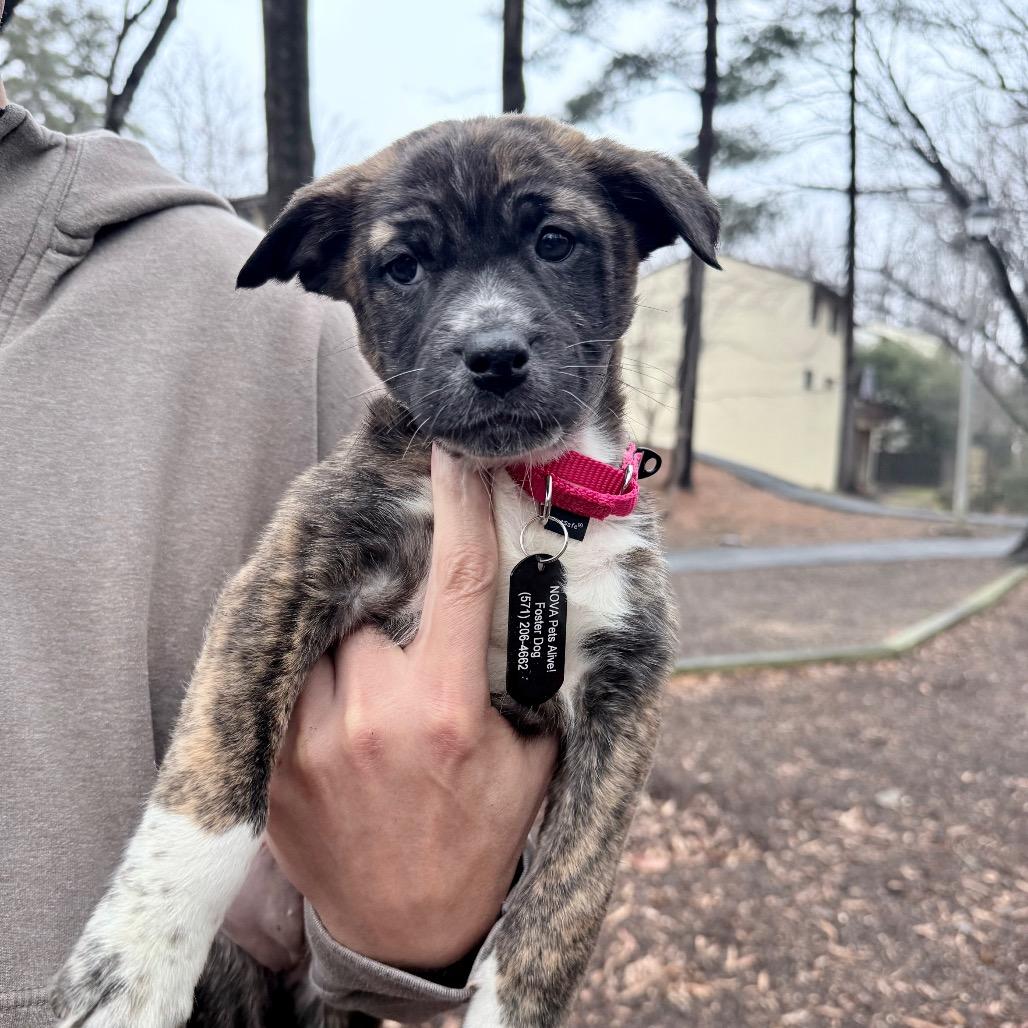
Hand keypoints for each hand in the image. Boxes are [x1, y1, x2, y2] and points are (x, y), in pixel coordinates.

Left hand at [264, 444, 557, 969]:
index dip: (460, 505)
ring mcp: (310, 736)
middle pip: (379, 601)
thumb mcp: (529, 765)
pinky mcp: (272, 760)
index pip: (458, 579)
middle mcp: (371, 714)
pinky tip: (344, 703)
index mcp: (446, 710)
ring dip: (356, 640)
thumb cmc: (478, 843)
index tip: (456, 455)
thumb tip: (527, 611)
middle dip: (398, 602)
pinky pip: (289, 677)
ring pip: (329, 634)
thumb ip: (524, 687)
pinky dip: (317, 672)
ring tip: (378, 683)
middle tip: (412, 632)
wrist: (404, 932)